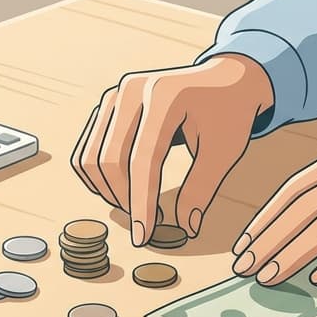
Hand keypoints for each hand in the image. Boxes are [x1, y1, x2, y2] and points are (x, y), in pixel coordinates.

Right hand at [72, 54, 273, 244]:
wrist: (226, 80)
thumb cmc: (229, 113)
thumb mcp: (224, 152)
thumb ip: (201, 189)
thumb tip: (185, 228)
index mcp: (164, 97)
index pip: (142, 160)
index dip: (141, 203)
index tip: (144, 236)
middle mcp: (132, 90)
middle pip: (108, 159)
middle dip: (123, 199)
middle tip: (147, 224)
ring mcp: (115, 95)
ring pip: (90, 157)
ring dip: (107, 191)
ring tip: (136, 208)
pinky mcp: (108, 105)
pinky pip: (87, 149)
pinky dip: (98, 177)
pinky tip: (122, 191)